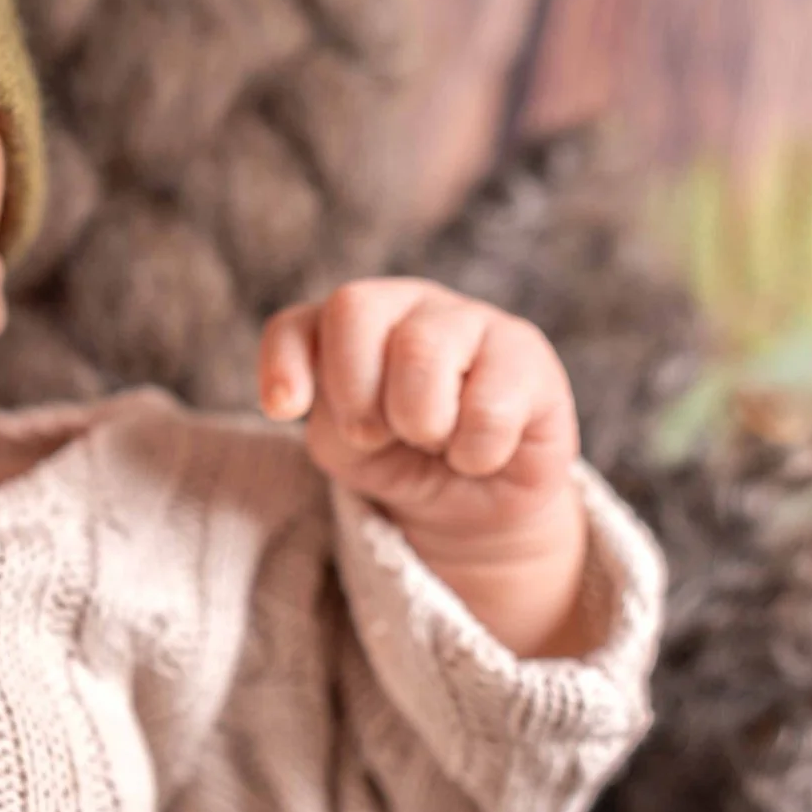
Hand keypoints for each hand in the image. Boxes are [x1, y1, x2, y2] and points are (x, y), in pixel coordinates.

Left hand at [258, 278, 594, 655]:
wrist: (476, 505)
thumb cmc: (401, 461)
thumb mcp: (347, 449)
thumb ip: (331, 417)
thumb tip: (352, 404)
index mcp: (348, 324)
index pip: (298, 323)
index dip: (284, 362)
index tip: (285, 410)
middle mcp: (405, 306)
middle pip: (353, 308)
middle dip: (352, 389)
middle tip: (373, 435)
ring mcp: (470, 319)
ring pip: (420, 348)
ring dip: (417, 420)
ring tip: (434, 441)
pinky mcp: (526, 353)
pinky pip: (487, 404)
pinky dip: (475, 451)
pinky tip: (481, 453)